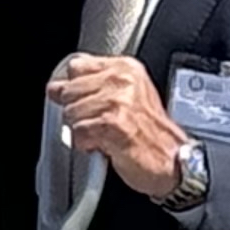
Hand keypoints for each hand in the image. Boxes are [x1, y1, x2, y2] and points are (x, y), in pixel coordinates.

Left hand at [49, 54, 184, 199]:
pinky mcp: (111, 125)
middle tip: (100, 123)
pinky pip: (77, 134)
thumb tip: (56, 87)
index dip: (75, 88)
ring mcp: (117, 101)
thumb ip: (96, 86)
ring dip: (84, 130)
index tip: (86, 101)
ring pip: (70, 114)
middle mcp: (122, 80)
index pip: (77, 67)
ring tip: (106, 136)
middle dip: (78, 112)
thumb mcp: (130, 96)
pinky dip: (86, 145)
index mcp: (126, 68)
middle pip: (69, 91)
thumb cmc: (152, 134)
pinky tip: (105, 146)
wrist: (173, 162)